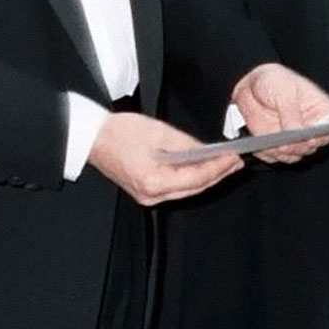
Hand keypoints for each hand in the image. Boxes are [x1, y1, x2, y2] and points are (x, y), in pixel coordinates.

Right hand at [87, 112, 242, 205]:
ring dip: (207, 178)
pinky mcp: (145, 192)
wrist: (92, 137)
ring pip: (186, 191)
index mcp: (153, 182)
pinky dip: (191, 179)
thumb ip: (186, 144)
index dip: (218, 168)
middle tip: (236, 163)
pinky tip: (202, 169)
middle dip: (217, 175)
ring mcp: (147, 197)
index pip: (196, 178)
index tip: (234, 158)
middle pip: (194, 188)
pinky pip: (176, 189)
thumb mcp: (157, 131)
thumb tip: (208, 152)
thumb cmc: (120, 131)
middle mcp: (151, 195)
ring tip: (225, 165)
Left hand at [232, 63, 328, 163]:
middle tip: (287, 142)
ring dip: (283, 152)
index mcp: (321, 110)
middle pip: (313, 146)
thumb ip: (290, 113)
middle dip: (299, 146)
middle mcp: (311, 128)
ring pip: (295, 155)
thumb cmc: (275, 81)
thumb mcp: (284, 92)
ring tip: (272, 143)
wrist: (253, 86)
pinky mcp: (279, 146)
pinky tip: (262, 144)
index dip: (323, 136)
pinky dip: (269, 153)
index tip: (311, 137)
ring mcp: (296, 139)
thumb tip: (295, 134)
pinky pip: (276, 157)